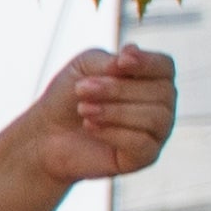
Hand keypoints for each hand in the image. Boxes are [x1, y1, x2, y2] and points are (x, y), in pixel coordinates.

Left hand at [29, 43, 176, 185]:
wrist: (45, 135)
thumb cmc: (68, 97)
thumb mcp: (83, 68)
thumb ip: (109, 61)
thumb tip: (132, 54)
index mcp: (152, 79)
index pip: (165, 67)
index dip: (147, 62)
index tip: (120, 61)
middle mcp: (162, 105)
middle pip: (160, 92)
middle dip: (117, 89)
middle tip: (81, 89)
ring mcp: (157, 132)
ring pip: (154, 118)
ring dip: (114, 111)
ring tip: (83, 109)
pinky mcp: (145, 156)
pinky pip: (142, 143)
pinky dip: (113, 133)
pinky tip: (90, 127)